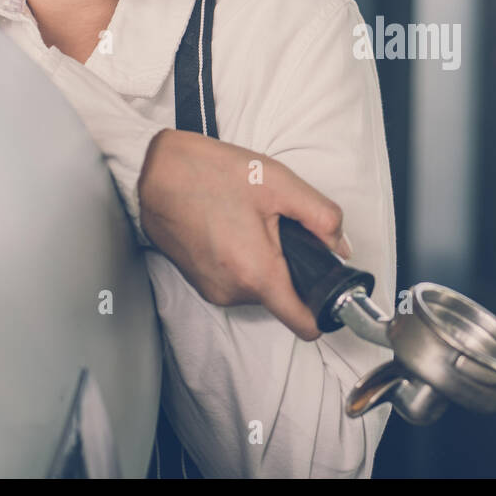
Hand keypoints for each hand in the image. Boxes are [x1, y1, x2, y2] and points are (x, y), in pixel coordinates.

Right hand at [136, 128, 350, 340]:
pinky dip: (244, 261)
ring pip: (260, 288)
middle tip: (280, 226)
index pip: (304, 323)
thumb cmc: (211, 174)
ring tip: (251, 222)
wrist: (155, 172)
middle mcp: (232, 292)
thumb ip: (322, 218)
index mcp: (257, 274)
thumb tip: (340, 247)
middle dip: (291, 267)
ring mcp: (213, 290)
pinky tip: (234, 228)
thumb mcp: (281, 184)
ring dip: (266, 262)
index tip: (332, 291)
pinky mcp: (200, 282)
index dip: (325, 311)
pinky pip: (237, 281)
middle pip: (283, 298)